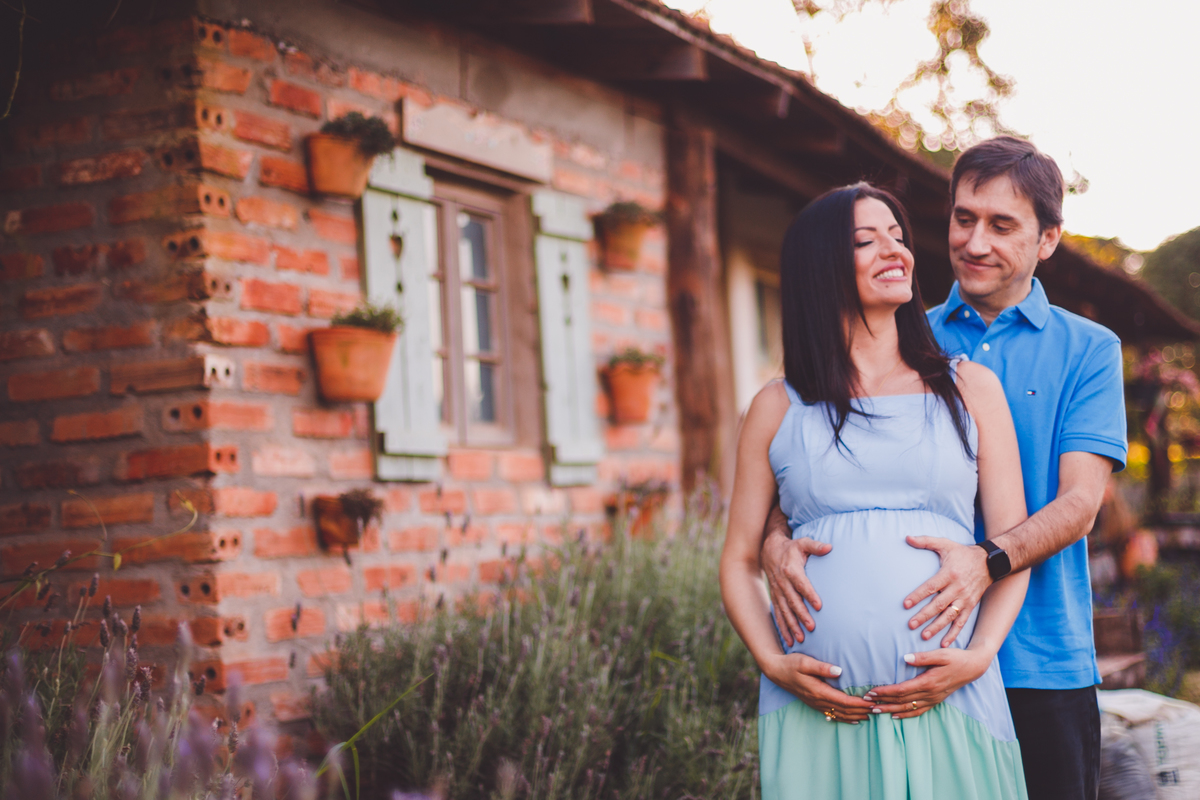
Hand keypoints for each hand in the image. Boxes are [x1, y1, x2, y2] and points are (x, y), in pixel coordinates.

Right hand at [761, 521, 830, 646]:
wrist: (769, 550)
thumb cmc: (791, 548)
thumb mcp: (802, 543)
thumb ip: (816, 546)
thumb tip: (829, 547)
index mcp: (790, 569)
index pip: (801, 584)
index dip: (809, 594)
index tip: (819, 606)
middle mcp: (782, 582)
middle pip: (793, 601)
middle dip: (801, 615)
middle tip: (812, 627)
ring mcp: (777, 592)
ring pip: (785, 611)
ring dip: (792, 625)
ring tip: (801, 638)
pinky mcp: (775, 598)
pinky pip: (778, 614)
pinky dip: (783, 628)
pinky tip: (789, 640)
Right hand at [763, 652, 871, 722]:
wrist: (776, 671)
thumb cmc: (791, 663)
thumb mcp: (805, 661)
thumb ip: (821, 667)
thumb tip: (839, 671)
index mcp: (819, 691)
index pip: (844, 701)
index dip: (860, 703)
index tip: (873, 702)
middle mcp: (818, 701)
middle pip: (845, 710)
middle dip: (862, 711)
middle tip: (878, 709)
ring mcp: (816, 704)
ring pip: (840, 714)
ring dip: (855, 716)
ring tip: (870, 716)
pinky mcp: (814, 703)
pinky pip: (833, 715)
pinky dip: (845, 718)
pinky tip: (853, 720)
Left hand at [863, 648, 990, 718]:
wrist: (973, 667)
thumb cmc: (956, 658)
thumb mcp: (941, 654)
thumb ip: (923, 657)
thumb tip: (906, 658)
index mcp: (928, 682)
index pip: (901, 690)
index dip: (885, 692)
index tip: (871, 692)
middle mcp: (930, 693)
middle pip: (902, 701)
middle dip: (883, 702)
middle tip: (866, 703)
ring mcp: (933, 699)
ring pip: (909, 709)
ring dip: (891, 710)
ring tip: (875, 711)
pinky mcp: (936, 701)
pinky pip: (919, 711)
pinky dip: (906, 715)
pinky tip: (895, 717)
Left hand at [902, 536, 990, 646]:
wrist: (990, 563)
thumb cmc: (962, 553)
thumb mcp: (945, 544)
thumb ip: (926, 541)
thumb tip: (907, 537)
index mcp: (948, 574)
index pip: (931, 587)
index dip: (918, 596)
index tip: (905, 604)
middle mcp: (957, 588)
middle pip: (939, 604)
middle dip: (924, 615)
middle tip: (911, 625)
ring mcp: (965, 599)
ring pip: (950, 616)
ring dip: (937, 627)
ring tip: (924, 635)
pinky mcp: (971, 606)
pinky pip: (962, 622)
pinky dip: (954, 633)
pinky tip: (944, 643)